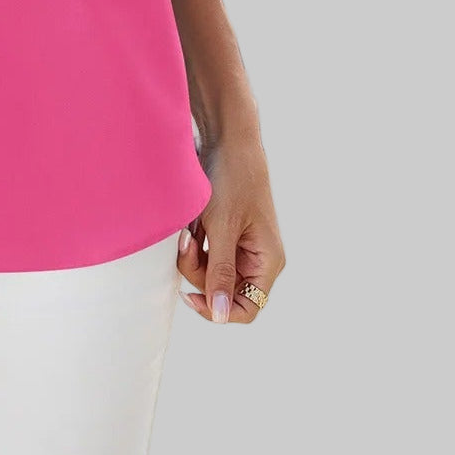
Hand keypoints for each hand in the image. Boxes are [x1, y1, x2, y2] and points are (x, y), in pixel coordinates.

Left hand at [177, 135, 284, 323]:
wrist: (226, 139)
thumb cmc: (231, 179)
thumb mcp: (222, 227)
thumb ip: (219, 271)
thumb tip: (219, 315)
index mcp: (267, 261)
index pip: (246, 308)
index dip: (218, 308)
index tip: (189, 294)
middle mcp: (256, 257)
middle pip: (222, 289)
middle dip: (198, 270)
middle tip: (186, 241)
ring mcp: (240, 244)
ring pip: (208, 270)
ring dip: (192, 253)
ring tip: (188, 227)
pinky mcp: (224, 231)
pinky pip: (203, 250)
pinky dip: (193, 241)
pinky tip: (190, 223)